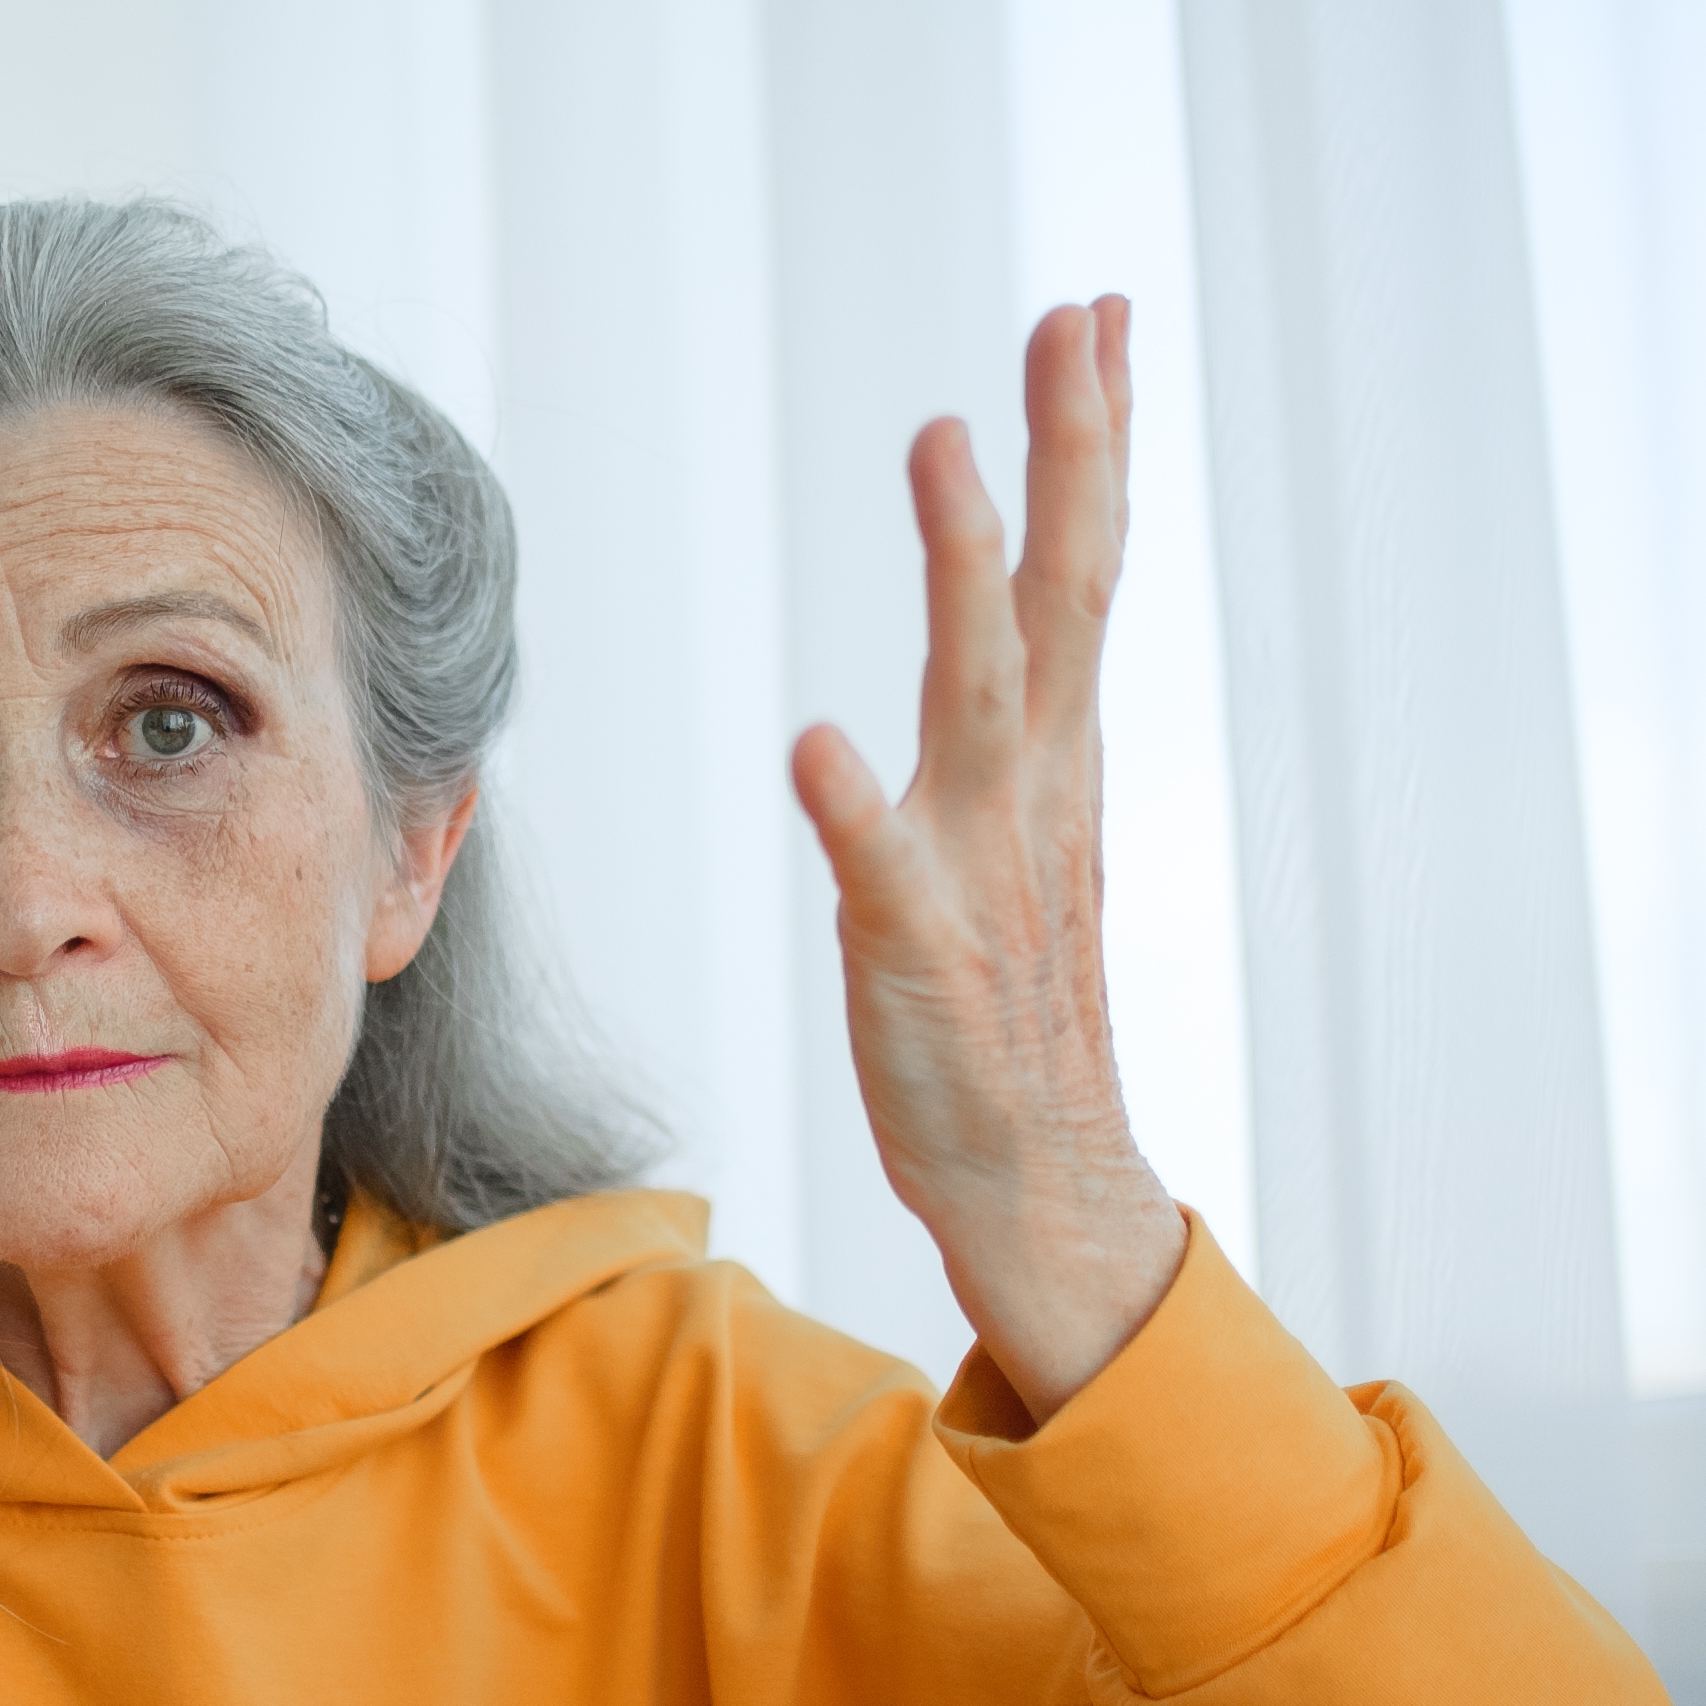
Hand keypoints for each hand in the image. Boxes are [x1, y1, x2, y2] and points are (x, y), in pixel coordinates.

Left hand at [790, 300, 1185, 1423]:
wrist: (1038, 1181)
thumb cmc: (1008, 1008)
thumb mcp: (1014, 840)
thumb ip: (1003, 728)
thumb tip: (992, 615)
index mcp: (1048, 762)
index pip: (1082, 573)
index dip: (1091, 444)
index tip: (1099, 317)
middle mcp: (1027, 793)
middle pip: (1063, 593)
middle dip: (1073, 451)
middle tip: (1078, 317)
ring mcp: (978, 868)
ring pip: (980, 692)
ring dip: (961, 569)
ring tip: (939, 446)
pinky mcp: (916, 954)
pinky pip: (880, 871)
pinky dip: (852, 807)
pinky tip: (813, 744)